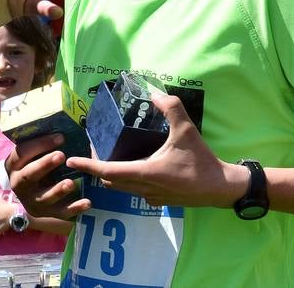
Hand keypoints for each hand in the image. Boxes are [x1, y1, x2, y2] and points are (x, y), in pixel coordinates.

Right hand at [7, 134, 89, 219]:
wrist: (33, 196)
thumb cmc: (36, 166)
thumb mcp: (32, 157)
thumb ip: (41, 146)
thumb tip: (61, 130)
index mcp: (13, 166)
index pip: (22, 153)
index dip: (40, 144)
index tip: (60, 137)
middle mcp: (18, 184)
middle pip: (29, 175)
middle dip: (44, 165)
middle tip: (61, 155)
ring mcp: (31, 201)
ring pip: (44, 197)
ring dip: (57, 190)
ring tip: (71, 183)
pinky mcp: (45, 213)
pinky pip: (60, 213)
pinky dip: (74, 208)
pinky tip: (87, 202)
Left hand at [66, 93, 246, 208]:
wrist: (221, 188)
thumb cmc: (202, 161)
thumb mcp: (187, 130)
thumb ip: (171, 108)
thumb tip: (154, 93)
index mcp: (146, 173)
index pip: (109, 171)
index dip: (89, 165)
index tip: (72, 160)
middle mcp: (144, 188)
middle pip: (109, 181)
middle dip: (95, 167)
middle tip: (90, 149)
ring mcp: (150, 197)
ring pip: (120, 188)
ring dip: (108, 174)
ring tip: (104, 155)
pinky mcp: (158, 199)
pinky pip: (132, 190)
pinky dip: (123, 179)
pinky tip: (128, 164)